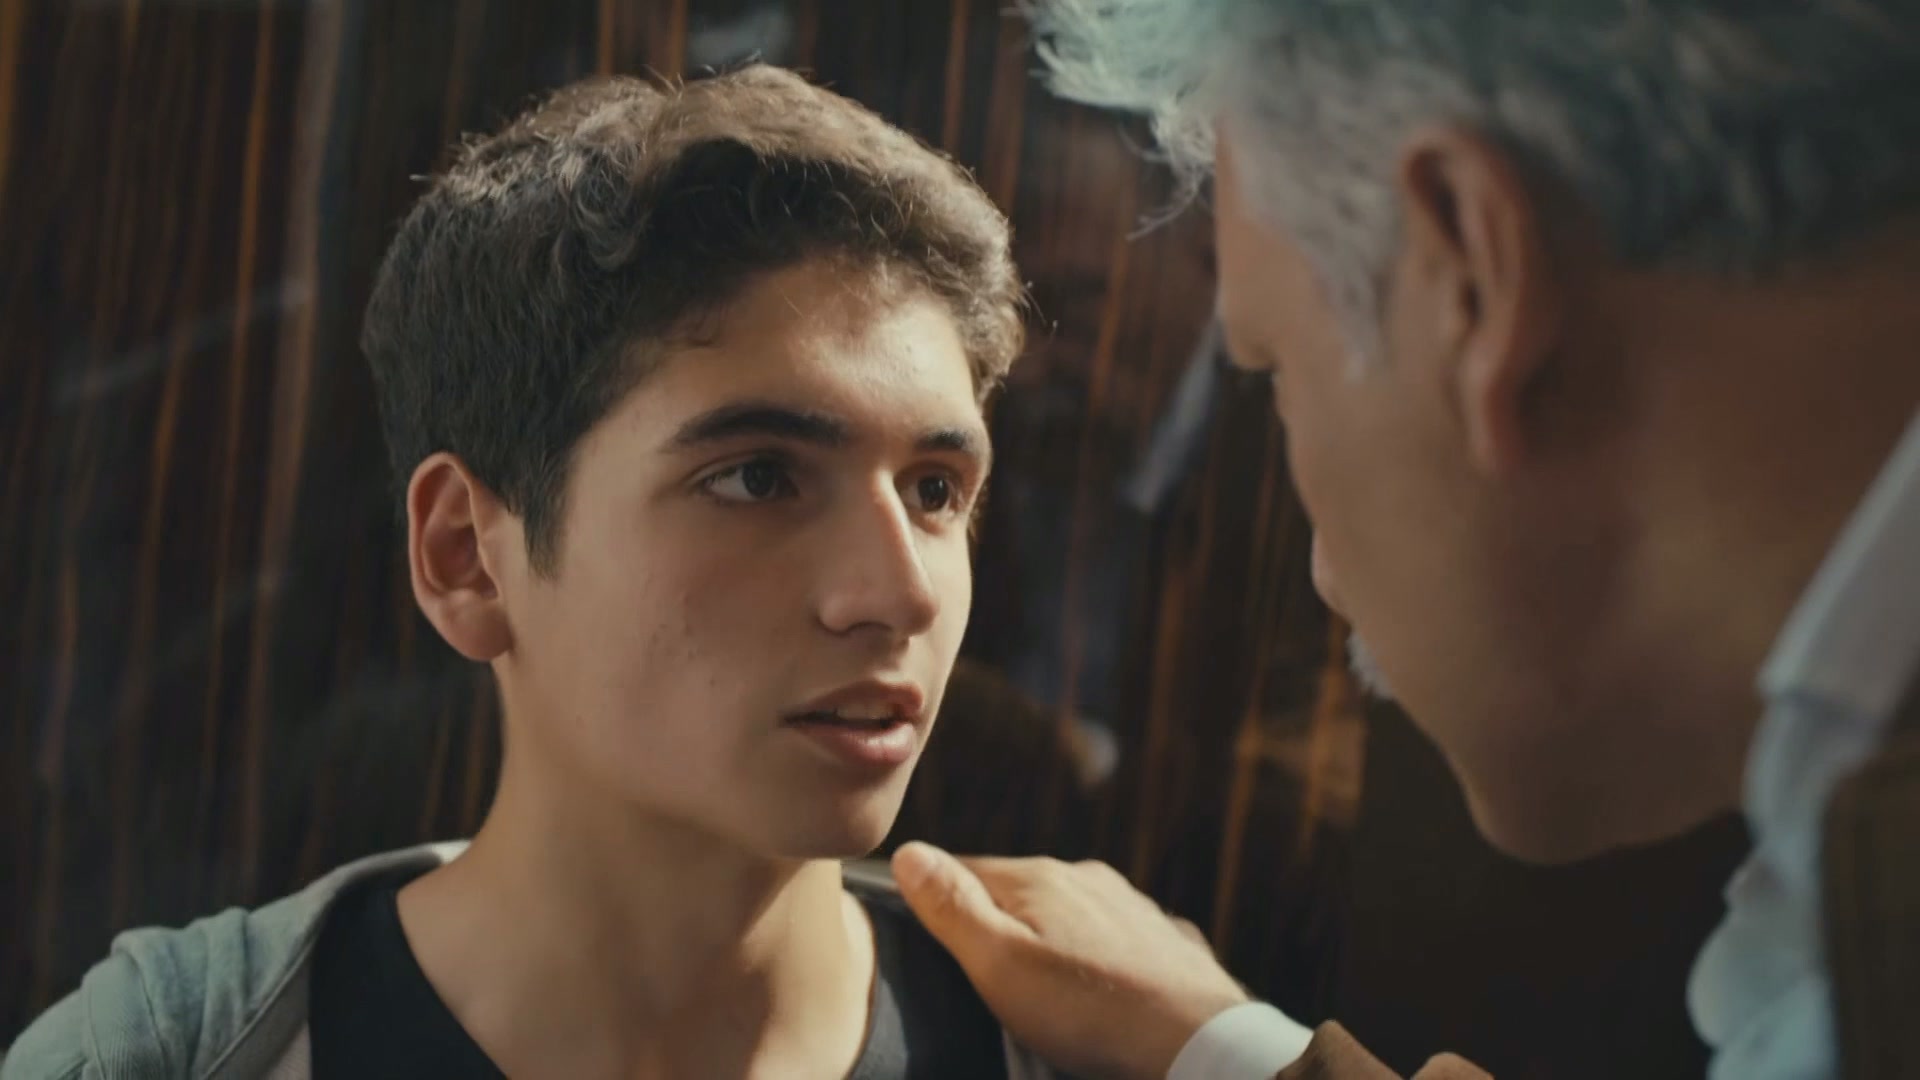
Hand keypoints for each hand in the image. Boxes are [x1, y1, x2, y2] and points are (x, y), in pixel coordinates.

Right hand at [891, 842, 1249, 1079]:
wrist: (1199, 1043)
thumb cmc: (1092, 1013)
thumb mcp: (1001, 965)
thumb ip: (952, 908)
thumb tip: (909, 852)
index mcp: (1039, 877)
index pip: (964, 869)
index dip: (939, 901)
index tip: (929, 938)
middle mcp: (1087, 878)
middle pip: (1017, 893)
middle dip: (998, 928)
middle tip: (986, 982)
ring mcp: (1130, 906)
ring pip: (1069, 915)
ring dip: (1050, 943)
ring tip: (1043, 996)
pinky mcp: (1162, 941)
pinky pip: (1113, 942)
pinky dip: (1096, 962)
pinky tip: (1097, 996)